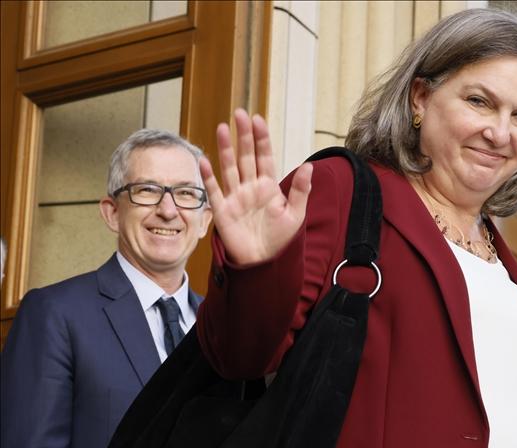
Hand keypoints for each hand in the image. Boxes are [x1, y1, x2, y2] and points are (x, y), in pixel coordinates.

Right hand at [201, 109, 312, 264]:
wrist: (265, 262)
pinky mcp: (223, 211)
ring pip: (229, 168)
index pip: (264, 156)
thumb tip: (310, 166)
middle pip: (245, 156)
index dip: (261, 138)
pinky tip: (204, 160)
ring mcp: (235, 197)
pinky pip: (214, 191)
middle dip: (243, 135)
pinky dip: (208, 176)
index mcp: (268, 186)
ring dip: (225, 149)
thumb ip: (300, 190)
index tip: (258, 119)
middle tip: (239, 113)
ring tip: (223, 128)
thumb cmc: (281, 239)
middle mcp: (250, 187)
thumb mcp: (296, 214)